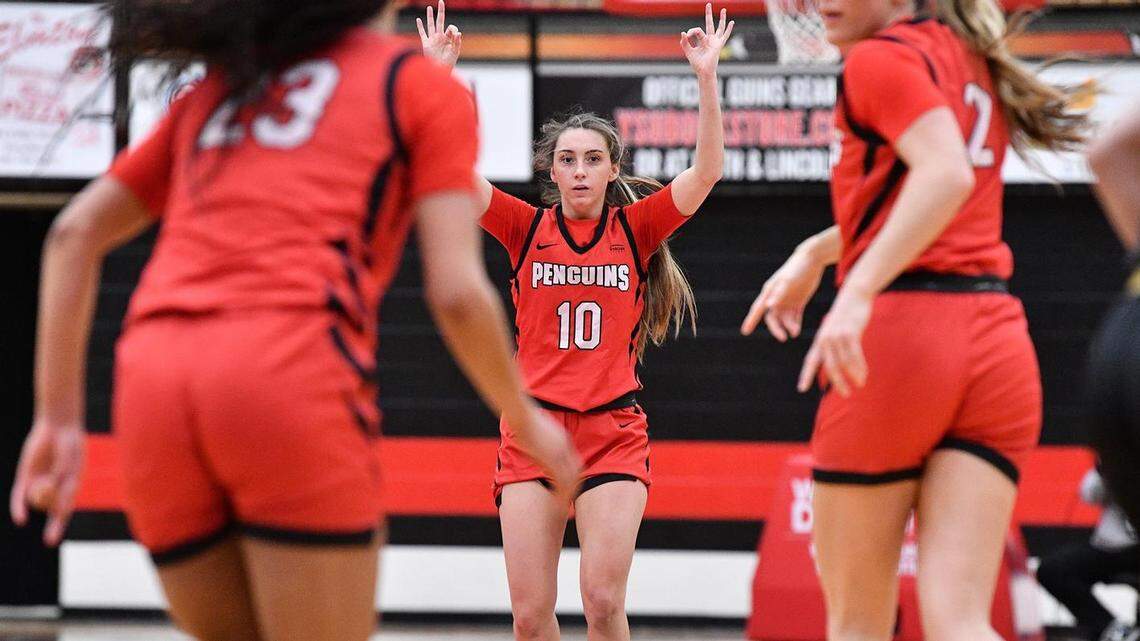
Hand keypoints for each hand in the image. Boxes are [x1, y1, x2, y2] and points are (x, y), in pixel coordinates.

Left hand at [10, 420, 85, 546]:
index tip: (50, 541)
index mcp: (70, 488)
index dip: (56, 527)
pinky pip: (19, 496)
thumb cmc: (70, 442)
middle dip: (50, 502)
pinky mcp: (25, 477)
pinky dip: (19, 508)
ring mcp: (39, 484)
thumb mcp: (70, 457)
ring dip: (40, 495)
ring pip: (35, 501)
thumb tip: (51, 485)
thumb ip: (62, 472)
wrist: (58, 427)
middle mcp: (54, 489)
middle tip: (53, 491)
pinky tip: (20, 519)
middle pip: (48, 506)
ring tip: (45, 478)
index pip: (63, 511)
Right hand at [417, 0, 461, 68]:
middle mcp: (440, 37)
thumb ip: (457, 42)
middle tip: (441, 1)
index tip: (454, 35)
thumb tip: (458, 32)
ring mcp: (433, 39)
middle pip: (440, 21)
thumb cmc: (449, 63)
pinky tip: (418, 19)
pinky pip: (422, 33)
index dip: (453, 29)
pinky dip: (420, 26)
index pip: (451, 28)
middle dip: (441, 12)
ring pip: (431, 25)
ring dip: (430, 16)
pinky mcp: (426, 44)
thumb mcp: (455, 52)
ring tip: (429, 7)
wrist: (440, 70)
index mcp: (449, 38)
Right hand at [510, 408, 581, 504]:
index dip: (573, 476)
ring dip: (568, 494)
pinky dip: (561, 493)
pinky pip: (561, 481)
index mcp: (562, 439)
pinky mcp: (552, 459)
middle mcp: (564, 447)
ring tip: (563, 507)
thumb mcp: (535, 428)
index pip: (574, 462)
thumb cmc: (522, 418)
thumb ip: (539, 438)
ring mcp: (559, 453)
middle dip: (574, 486)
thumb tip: (532, 443)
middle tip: (568, 499)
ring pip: (571, 479)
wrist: (521, 414)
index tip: (569, 487)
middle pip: (576, 471)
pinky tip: (557, 503)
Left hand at [681, 4, 733, 77]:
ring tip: (723, 9)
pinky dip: (729, 29)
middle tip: (708, 4)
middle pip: (709, 24)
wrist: (703, 72)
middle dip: (708, 14)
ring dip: (721, 18)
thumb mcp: (689, 52)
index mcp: (702, 41)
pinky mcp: (718, 45)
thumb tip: (682, 33)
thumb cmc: (697, 64)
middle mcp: (709, 40)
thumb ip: (685, 43)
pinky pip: (725, 36)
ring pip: (719, 27)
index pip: (697, 30)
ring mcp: (715, 42)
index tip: (686, 36)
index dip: (691, 31)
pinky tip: (732, 22)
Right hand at [741, 247, 826, 340]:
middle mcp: (776, 298)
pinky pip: (795, 316)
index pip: (758, 309)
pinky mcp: (798, 301)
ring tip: (795, 332)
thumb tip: (768, 306)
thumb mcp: (787, 281)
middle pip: (772, 317)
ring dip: (788, 327)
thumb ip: (778, 293)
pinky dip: (795, 324)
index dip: (751, 320)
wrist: (812, 260)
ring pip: (785, 319)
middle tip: (782, 338)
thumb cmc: (797, 269)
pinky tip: (796, 330)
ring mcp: (787, 300)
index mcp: (769, 291)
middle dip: (776, 329)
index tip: (745, 332)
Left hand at [797, 287, 872, 396]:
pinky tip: (863, 375)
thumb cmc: (846, 316)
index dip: (806, 375)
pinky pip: (855, 355)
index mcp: (819, 340)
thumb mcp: (836, 332)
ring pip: (844, 362)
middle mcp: (825, 340)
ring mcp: (837, 336)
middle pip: (829, 366)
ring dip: (852, 375)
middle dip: (837, 382)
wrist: (854, 295)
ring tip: (859, 384)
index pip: (810, 361)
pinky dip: (860, 366)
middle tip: (845, 394)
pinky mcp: (850, 333)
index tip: (801, 388)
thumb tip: (839, 367)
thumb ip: (835, 348)